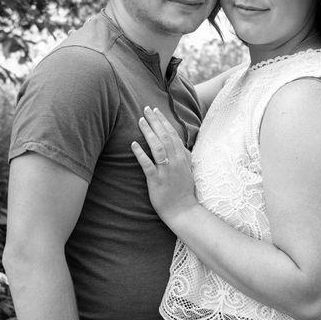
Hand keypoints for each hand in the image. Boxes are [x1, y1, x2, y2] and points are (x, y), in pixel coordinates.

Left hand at [131, 106, 197, 224]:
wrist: (183, 210)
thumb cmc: (183, 191)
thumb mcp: (187, 170)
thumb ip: (182, 155)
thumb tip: (178, 143)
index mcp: (182, 158)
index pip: (172, 134)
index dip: (163, 121)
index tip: (155, 110)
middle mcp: (176, 162)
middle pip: (165, 136)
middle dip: (155, 121)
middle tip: (145, 109)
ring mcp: (167, 171)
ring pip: (158, 147)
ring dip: (148, 132)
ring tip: (140, 121)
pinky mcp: (157, 181)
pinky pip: (148, 165)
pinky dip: (141, 154)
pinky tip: (133, 144)